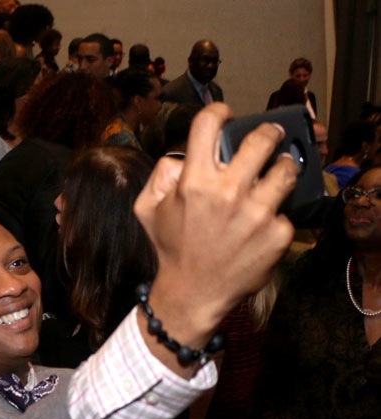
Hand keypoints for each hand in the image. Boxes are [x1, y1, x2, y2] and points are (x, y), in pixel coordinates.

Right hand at [133, 103, 297, 370]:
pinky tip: (262, 225)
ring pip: (285, 170)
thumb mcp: (146, 210)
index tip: (226, 116)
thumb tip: (183, 155)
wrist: (194, 294)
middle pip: (262, 139)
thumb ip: (160, 174)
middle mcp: (228, 193)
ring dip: (280, 168)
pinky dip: (276, 215)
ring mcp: (257, 213)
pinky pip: (285, 211)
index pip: (208, 125)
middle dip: (267, 133)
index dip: (219, 112)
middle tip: (269, 137)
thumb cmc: (171, 248)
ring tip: (275, 175)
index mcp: (193, 183)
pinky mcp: (278, 234)